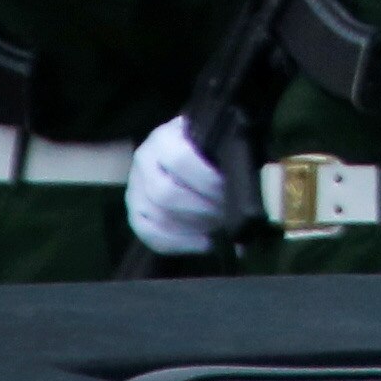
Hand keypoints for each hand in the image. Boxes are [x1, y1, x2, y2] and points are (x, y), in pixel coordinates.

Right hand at [125, 118, 236, 260]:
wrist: (189, 150)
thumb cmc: (210, 149)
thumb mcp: (219, 144)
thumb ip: (231, 162)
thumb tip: (245, 198)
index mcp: (166, 136)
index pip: (180, 161)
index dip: (208, 181)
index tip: (231, 191)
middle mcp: (144, 158)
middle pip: (166, 194)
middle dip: (202, 209)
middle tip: (226, 213)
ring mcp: (135, 186)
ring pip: (158, 215)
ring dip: (193, 227)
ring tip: (219, 225)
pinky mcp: (135, 209)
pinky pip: (148, 233)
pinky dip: (179, 244)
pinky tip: (205, 243)